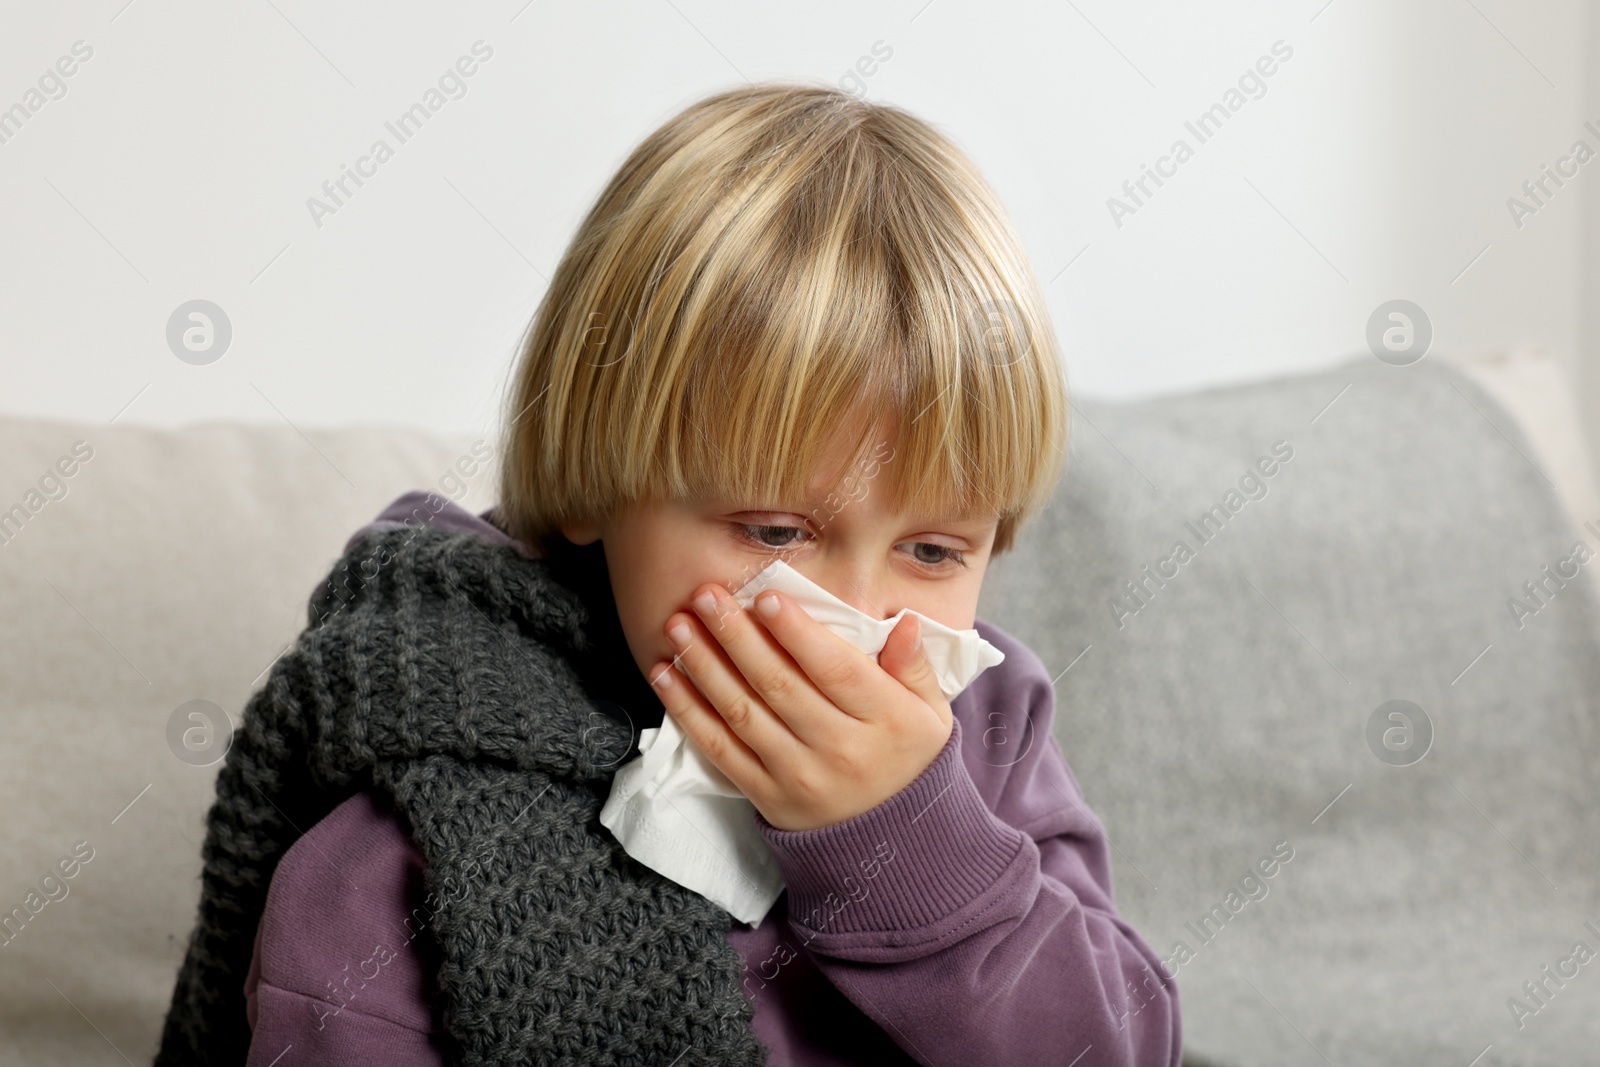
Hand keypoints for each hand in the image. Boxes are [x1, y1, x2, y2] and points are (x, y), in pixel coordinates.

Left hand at [649, 582, 953, 831]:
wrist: (893, 843)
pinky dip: (688, 711)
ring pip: (743, 713)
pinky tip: (666, 676)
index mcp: (886, 721)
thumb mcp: (930, 714)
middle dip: (737, 635)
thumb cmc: (908, 759)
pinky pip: (720, 750)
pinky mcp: (766, 795)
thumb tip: (906, 623)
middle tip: (707, 595)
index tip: (766, 597)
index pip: (836, 669)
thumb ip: (915, 666)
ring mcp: (798, 775)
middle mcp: (839, 749)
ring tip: (678, 627)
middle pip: (779, 685)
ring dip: (703, 665)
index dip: (797, 633)